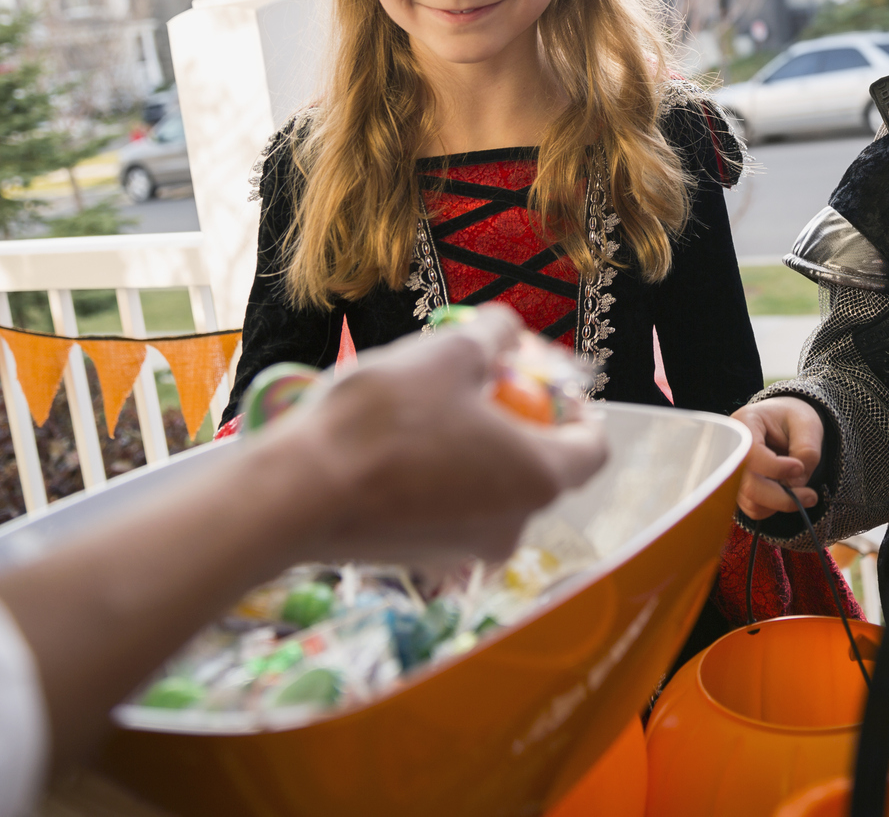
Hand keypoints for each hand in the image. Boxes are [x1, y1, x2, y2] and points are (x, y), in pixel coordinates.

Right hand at [272, 306, 608, 564]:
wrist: (297, 495)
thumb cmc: (384, 421)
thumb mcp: (449, 353)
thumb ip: (494, 335)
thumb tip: (508, 331)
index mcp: (539, 479)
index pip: (592, 448)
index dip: (577, 408)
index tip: (548, 381)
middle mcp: (514, 526)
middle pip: (540, 466)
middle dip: (519, 420)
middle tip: (484, 381)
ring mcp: (466, 551)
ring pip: (492, 488)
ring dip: (476, 446)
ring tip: (434, 404)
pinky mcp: (422, 558)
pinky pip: (452, 507)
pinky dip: (443, 475)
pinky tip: (401, 443)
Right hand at [732, 397, 822, 518]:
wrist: (783, 422)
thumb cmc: (793, 418)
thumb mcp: (808, 424)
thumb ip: (807, 450)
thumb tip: (795, 484)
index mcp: (745, 423)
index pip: (750, 453)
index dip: (775, 467)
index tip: (799, 468)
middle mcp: (731, 449)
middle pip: (749, 485)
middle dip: (782, 496)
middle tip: (811, 496)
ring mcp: (733, 472)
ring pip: (752, 502)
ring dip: (781, 503)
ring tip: (803, 492)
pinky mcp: (739, 489)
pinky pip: (754, 509)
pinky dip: (774, 507)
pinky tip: (787, 493)